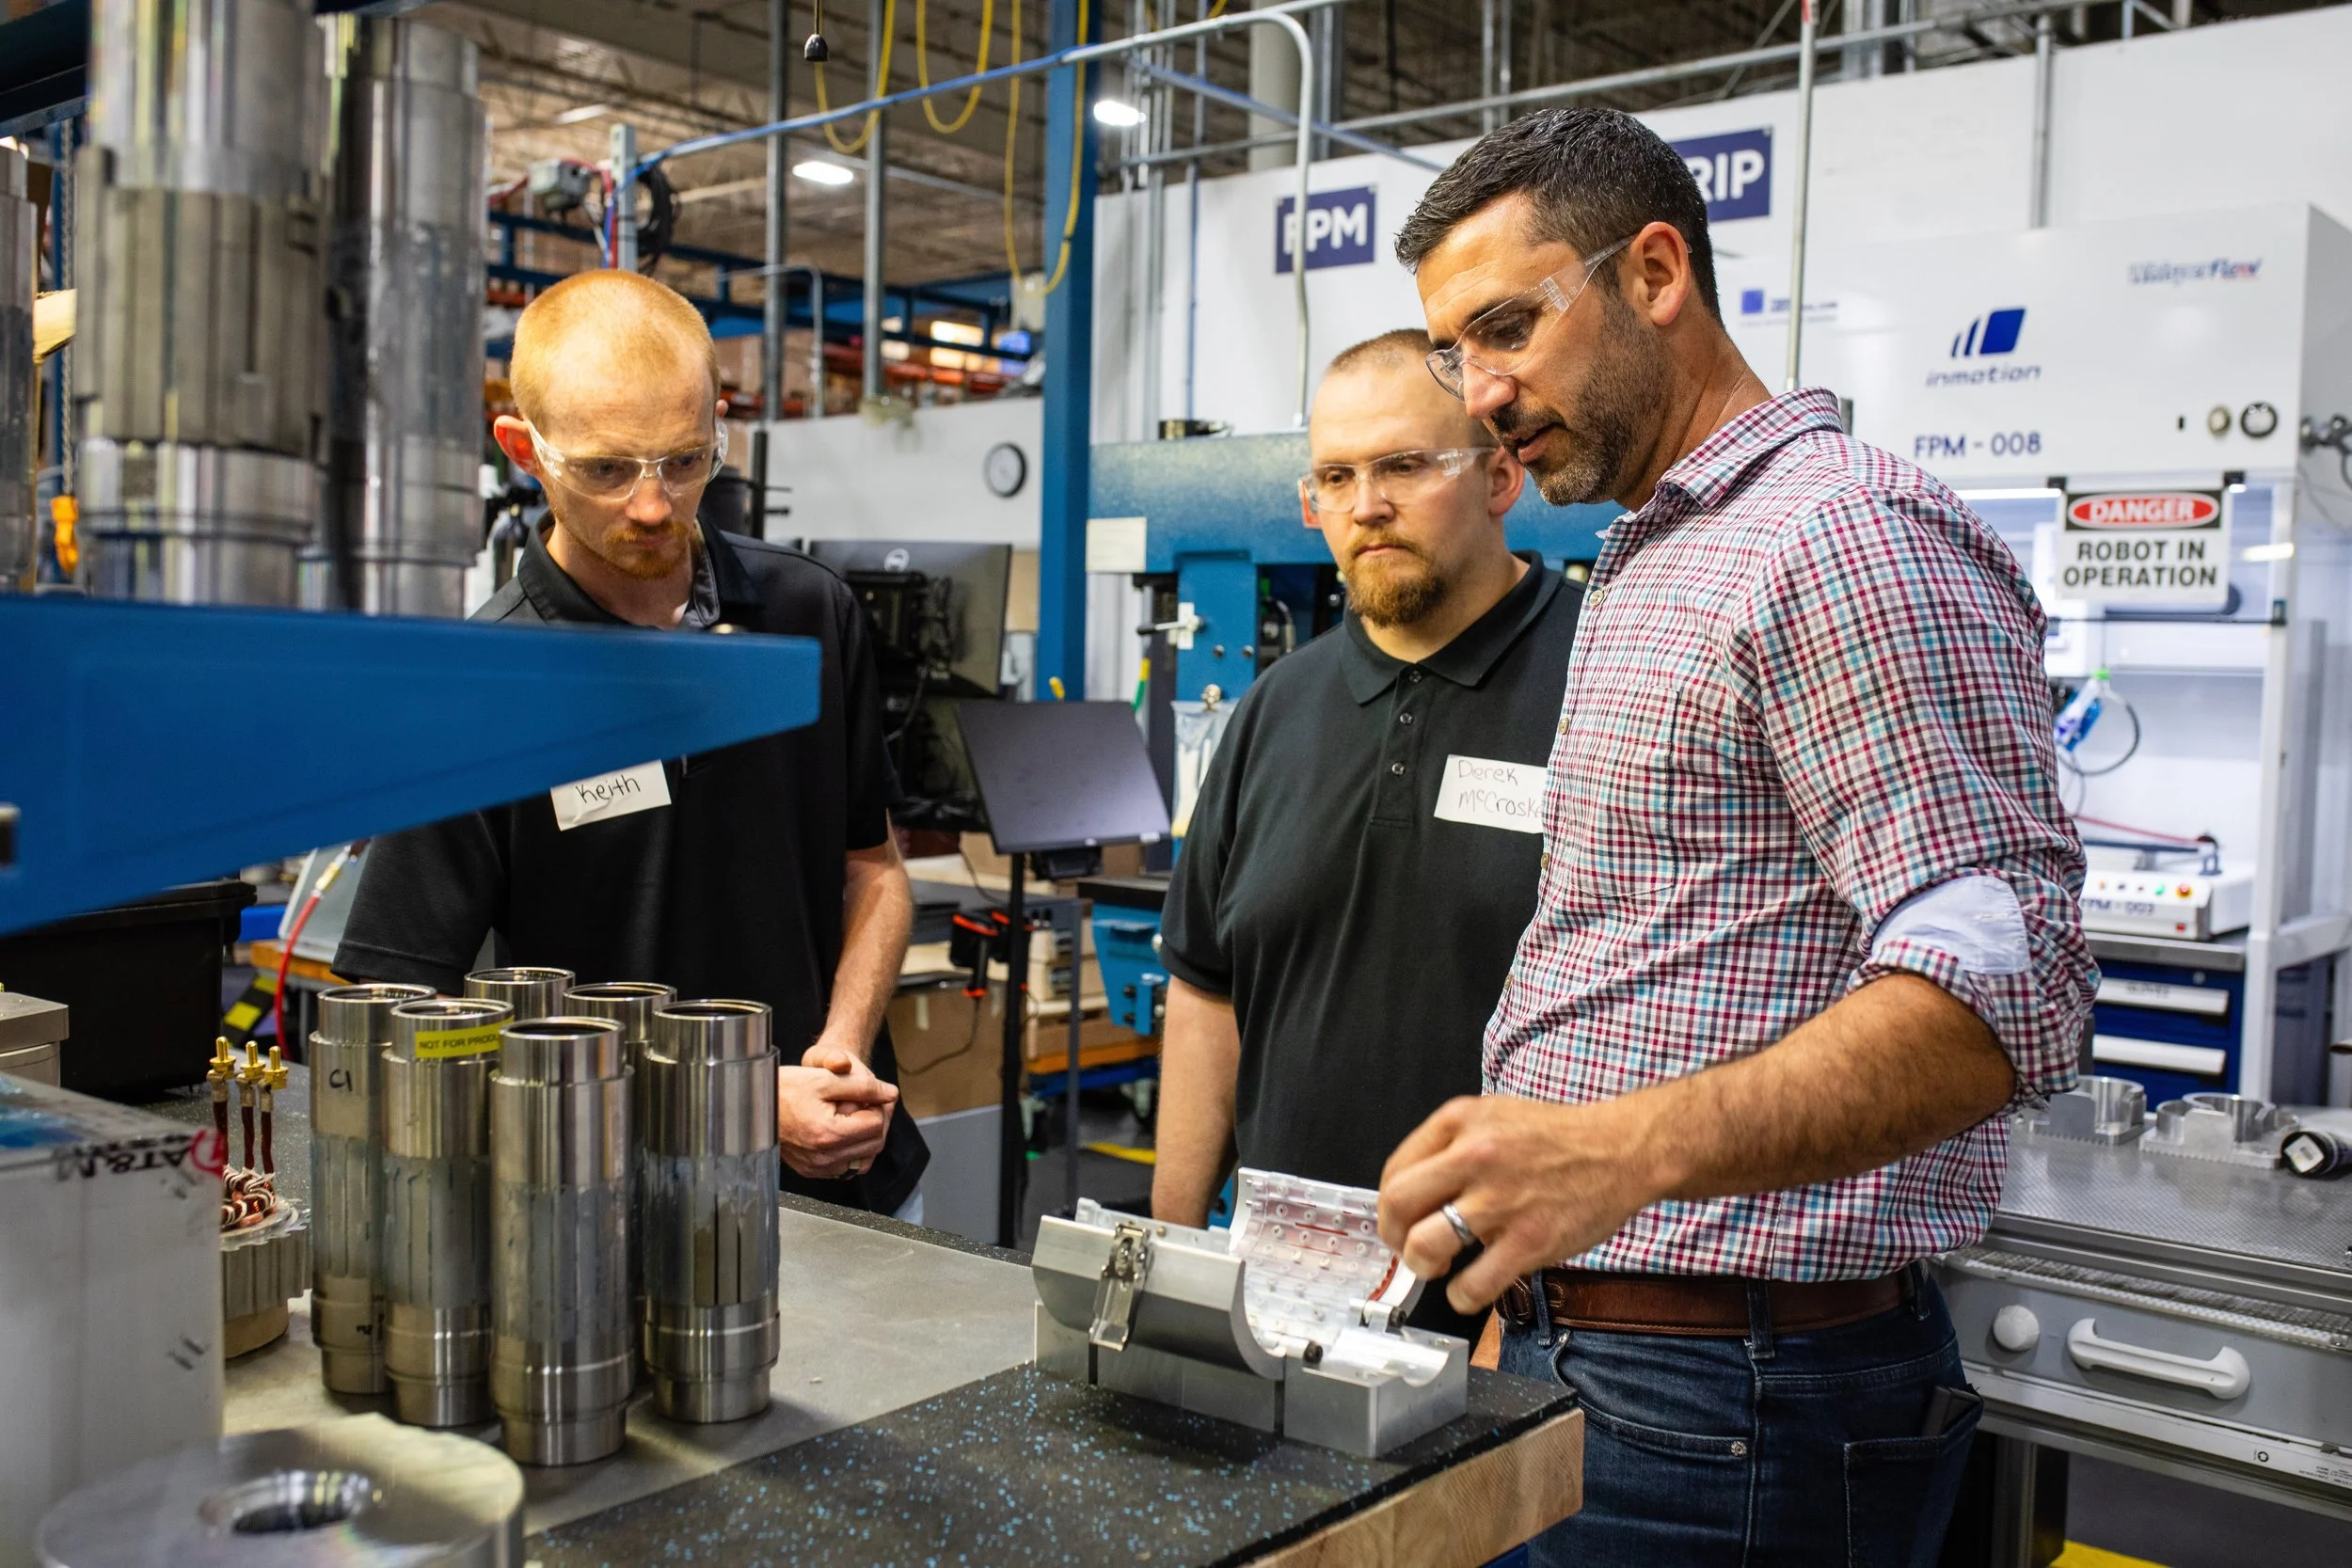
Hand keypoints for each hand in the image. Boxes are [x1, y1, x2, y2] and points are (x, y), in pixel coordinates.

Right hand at [777, 1040, 897, 1180]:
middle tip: (865, 1102)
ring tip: (852, 1115)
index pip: (876, 1124)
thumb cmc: (785, 1089)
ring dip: (865, 1137)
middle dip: (875, 1120)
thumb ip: (863, 1087)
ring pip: (863, 1158)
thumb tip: (890, 1093)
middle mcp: (824, 1158)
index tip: (869, 1092)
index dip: (878, 1105)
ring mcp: (817, 1167)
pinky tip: (841, 1131)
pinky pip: (845, 1167)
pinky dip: (850, 1150)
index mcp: (828, 1134)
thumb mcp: (825, 1079)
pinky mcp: (812, 1171)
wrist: (753, 1105)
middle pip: (874, 1143)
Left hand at [1376, 1093, 1666, 1313]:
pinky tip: (1470, 1289)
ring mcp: (1501, 1200)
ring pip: (1426, 1245)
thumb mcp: (1494, 1116)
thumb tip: (1413, 1191)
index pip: (1395, 1170)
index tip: (1398, 1221)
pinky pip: (1474, 1284)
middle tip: (1408, 1247)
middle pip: (1398, 1205)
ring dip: (1422, 1266)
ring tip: (1438, 1266)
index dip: (1389, 1205)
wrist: (1622, 1150)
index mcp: (1461, 1121)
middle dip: (1394, 1236)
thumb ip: (1452, 1145)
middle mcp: (1475, 1156)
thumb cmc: (1560, 1137)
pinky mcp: (1530, 1240)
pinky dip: (1463, 1297)